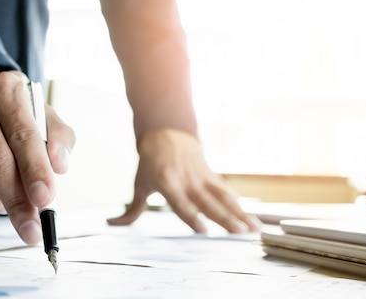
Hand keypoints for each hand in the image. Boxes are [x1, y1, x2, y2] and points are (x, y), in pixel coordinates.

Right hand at [0, 65, 75, 243]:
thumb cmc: (13, 109)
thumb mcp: (42, 112)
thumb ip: (59, 137)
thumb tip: (60, 167)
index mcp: (7, 91)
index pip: (23, 135)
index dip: (35, 170)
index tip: (46, 200)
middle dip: (16, 199)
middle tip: (32, 226)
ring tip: (9, 209)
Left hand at [107, 128, 260, 232]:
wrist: (166, 132)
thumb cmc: (150, 163)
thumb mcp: (139, 184)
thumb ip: (131, 210)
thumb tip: (111, 223)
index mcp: (168, 184)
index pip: (182, 205)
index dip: (193, 218)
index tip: (205, 232)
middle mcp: (188, 181)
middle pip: (209, 203)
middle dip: (226, 219)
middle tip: (240, 233)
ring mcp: (202, 177)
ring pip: (224, 197)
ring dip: (240, 213)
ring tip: (254, 229)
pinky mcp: (211, 175)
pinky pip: (227, 191)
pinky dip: (239, 205)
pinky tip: (251, 219)